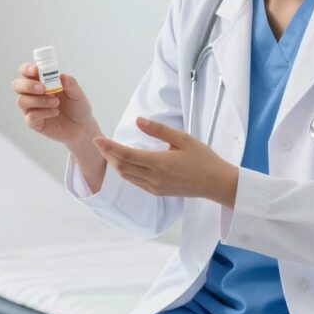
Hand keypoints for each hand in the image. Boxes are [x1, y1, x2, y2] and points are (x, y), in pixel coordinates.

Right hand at [12, 63, 98, 148]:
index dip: (26, 69)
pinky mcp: (33, 123)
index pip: (26, 72)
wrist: (82, 127)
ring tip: (56, 102)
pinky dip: (43, 112)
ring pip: (22, 101)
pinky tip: (55, 112)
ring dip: (39, 100)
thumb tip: (61, 76)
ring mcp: (32, 108)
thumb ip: (70, 83)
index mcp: (41, 81)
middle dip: (27, 85)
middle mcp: (33, 94)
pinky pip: (30, 116)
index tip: (35, 70)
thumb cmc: (77, 107)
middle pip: (17, 85)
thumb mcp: (78, 93)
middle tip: (43, 88)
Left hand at [93, 117, 238, 207]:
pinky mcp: (157, 192)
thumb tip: (138, 121)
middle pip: (122, 166)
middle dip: (108, 155)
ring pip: (127, 176)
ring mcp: (155, 187)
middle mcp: (154, 178)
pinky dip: (126, 172)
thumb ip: (158, 130)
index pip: (126, 155)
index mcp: (159, 163)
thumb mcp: (183, 138)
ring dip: (115, 164)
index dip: (109, 147)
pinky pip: (135, 182)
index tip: (98, 139)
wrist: (216, 183)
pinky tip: (125, 163)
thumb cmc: (203, 159)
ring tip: (108, 152)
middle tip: (100, 143)